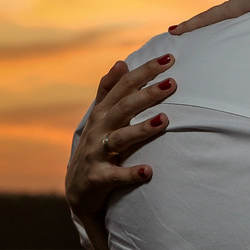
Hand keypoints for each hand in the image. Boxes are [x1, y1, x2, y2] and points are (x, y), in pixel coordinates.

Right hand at [66, 54, 176, 227]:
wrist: (78, 190)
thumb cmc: (95, 148)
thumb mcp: (99, 118)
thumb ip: (108, 91)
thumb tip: (121, 63)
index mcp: (102, 113)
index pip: (124, 86)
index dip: (144, 71)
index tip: (168, 59)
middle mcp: (98, 129)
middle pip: (123, 107)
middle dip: (147, 94)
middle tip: (172, 84)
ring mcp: (97, 153)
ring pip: (120, 138)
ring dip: (142, 129)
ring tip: (164, 120)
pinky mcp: (98, 178)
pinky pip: (116, 176)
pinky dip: (132, 173)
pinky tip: (148, 171)